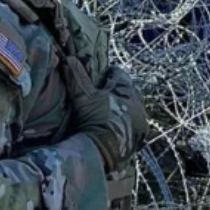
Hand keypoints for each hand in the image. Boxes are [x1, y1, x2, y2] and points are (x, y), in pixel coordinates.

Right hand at [63, 56, 146, 171]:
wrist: (101, 151)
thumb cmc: (93, 120)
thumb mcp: (84, 98)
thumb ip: (77, 78)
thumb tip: (69, 58)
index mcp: (127, 91)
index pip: (120, 75)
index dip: (111, 74)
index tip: (105, 73)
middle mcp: (138, 103)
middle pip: (129, 91)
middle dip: (120, 90)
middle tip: (108, 91)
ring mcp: (141, 119)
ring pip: (135, 107)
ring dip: (125, 107)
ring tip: (114, 109)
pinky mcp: (141, 135)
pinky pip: (137, 125)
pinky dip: (129, 123)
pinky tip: (120, 125)